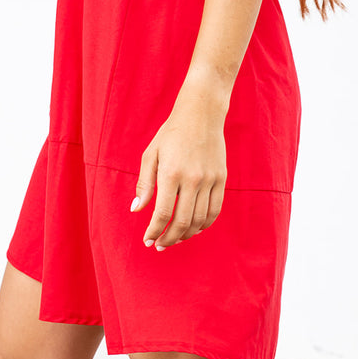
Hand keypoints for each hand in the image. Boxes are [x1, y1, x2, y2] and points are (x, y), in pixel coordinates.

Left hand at [130, 87, 227, 250]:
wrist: (201, 114)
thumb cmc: (171, 134)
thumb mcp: (151, 154)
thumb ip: (144, 184)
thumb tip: (136, 210)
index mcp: (170, 173)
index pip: (162, 213)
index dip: (154, 231)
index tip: (148, 240)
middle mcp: (192, 179)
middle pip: (182, 222)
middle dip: (168, 238)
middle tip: (159, 244)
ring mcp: (209, 180)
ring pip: (199, 220)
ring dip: (186, 235)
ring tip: (175, 238)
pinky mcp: (221, 179)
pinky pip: (215, 210)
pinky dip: (204, 224)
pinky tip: (194, 228)